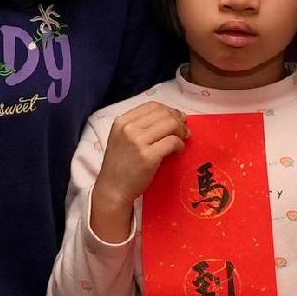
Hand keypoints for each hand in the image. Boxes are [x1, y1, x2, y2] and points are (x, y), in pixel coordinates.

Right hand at [86, 103, 195, 243]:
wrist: (113, 189)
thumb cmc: (120, 165)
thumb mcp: (122, 138)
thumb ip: (141, 126)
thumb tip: (174, 117)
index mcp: (122, 121)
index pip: (152, 106)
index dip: (169, 111)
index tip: (177, 120)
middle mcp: (128, 128)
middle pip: (164, 113)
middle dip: (178, 121)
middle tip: (184, 132)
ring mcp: (138, 142)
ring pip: (171, 125)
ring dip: (182, 132)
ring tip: (182, 141)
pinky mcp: (148, 156)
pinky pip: (173, 142)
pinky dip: (180, 145)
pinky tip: (178, 152)